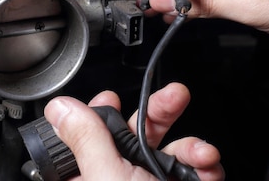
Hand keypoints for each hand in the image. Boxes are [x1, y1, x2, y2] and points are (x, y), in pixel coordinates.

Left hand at [44, 82, 223, 180]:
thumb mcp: (107, 177)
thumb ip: (86, 140)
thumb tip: (60, 107)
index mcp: (91, 177)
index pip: (88, 138)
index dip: (101, 114)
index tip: (112, 97)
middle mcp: (119, 179)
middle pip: (135, 134)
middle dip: (159, 112)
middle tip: (174, 95)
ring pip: (169, 148)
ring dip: (191, 143)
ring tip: (200, 149)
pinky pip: (194, 167)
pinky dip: (206, 163)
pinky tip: (207, 163)